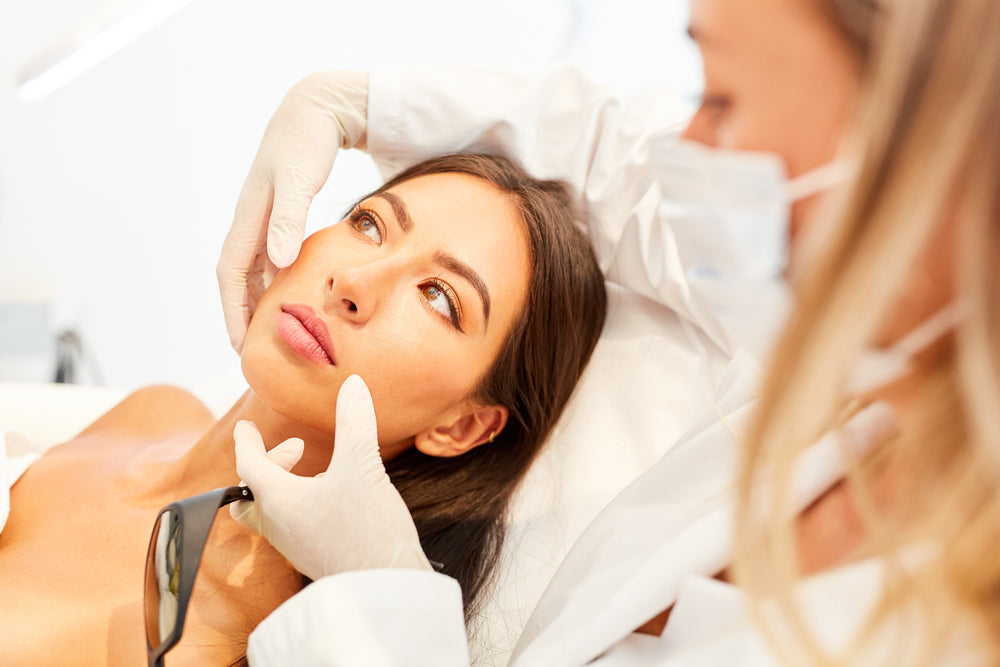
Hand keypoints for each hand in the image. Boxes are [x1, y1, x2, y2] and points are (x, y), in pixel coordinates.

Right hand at [218, 71, 369, 351]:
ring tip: (270, 332)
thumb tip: (279, 262)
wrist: (315, 110)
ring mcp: (266, 218)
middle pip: (239, 278)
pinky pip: (272, 257)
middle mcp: (253, 221)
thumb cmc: (306, 142)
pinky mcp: (282, 214)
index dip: (233, 310)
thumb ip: (290, 218)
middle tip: (253, 351)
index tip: (239, 343)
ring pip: (255, 270)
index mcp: (250, 217)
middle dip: (241, 314)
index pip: (231, 274)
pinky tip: (293, 295)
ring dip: (258, 300)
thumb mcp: (299, 180)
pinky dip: (278, 280)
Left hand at [230, 374, 431, 579]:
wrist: (386, 587)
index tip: (246, 427)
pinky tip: (336, 498)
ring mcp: (296, 546)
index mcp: (278, 501)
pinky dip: (304, 504)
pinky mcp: (315, 557)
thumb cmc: (366, 528)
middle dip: (267, 466)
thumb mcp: (362, 465)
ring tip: (322, 470)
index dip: (247, 441)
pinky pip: (294, 527)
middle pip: (250, 496)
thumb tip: (354, 384)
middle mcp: (279, 526)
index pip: (248, 465)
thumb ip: (355, 422)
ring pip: (272, 512)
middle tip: (296, 450)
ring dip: (287, 485)